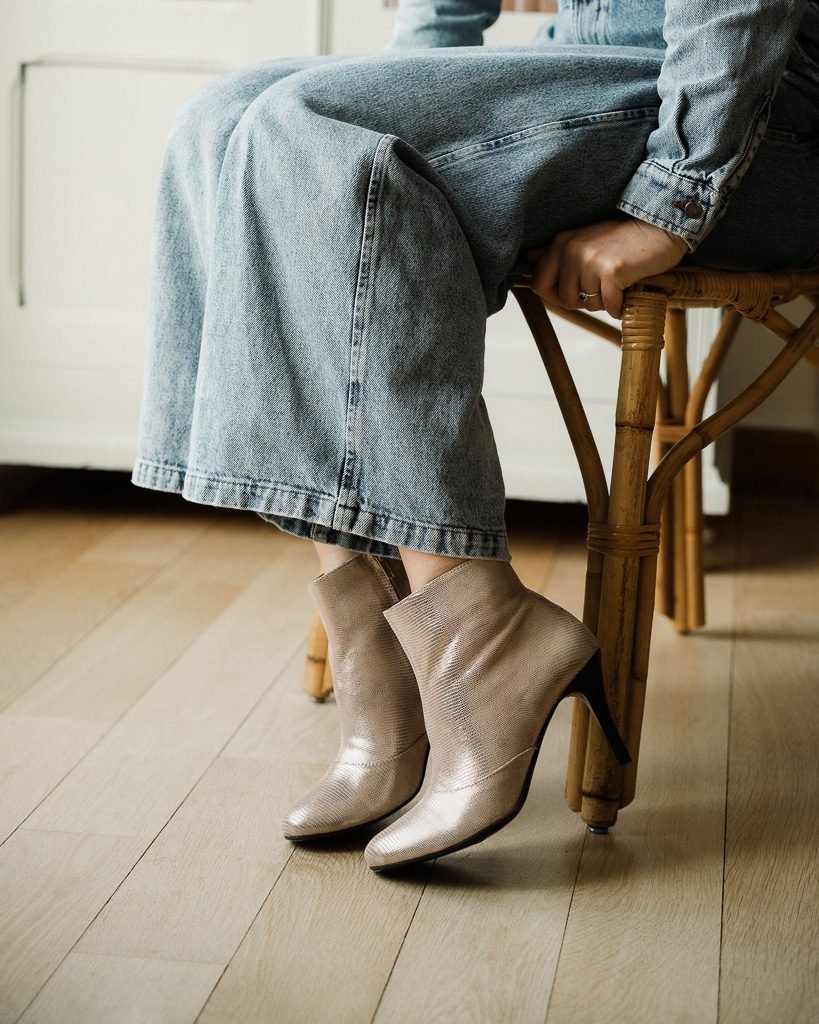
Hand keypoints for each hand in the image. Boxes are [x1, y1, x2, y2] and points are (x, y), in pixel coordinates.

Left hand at [525, 216, 688, 318]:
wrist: (660, 230)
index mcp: (562, 243)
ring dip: (605, 302)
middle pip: (564, 300)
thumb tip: (529, 259)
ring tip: (618, 283)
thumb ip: (554, 251)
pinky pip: (609, 306)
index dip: (554, 297)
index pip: (538, 284)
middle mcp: (572, 250)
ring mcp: (591, 260)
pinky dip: (620, 306)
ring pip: (588, 305)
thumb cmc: (622, 240)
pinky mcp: (612, 271)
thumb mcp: (583, 238)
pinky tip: (628, 290)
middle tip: (602, 287)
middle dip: (584, 302)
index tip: (573, 293)